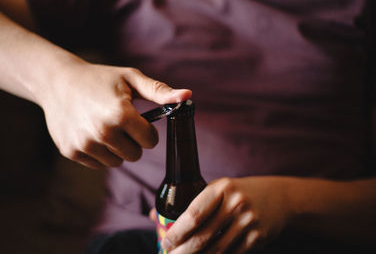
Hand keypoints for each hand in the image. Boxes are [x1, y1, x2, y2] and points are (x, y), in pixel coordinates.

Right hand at [40, 60, 190, 168]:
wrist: (58, 81)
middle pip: (135, 155)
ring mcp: (85, 144)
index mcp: (121, 114)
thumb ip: (160, 91)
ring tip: (106, 128)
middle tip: (121, 124)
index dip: (147, 131)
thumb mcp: (131, 79)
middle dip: (133, 141)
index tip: (138, 120)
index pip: (151, 141)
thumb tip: (188, 96)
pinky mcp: (71, 152)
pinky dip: (99, 153)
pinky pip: (98, 164)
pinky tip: (91, 133)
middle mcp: (102, 132)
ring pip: (117, 162)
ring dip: (117, 149)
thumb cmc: (100, 78)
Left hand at [161, 177, 291, 252]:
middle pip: (203, 236)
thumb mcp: (218, 189)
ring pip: (216, 250)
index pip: (194, 214)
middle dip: (183, 251)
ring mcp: (248, 222)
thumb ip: (192, 202)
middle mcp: (235, 204)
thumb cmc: (239, 193)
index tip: (166, 242)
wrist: (279, 197)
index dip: (177, 232)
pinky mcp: (258, 237)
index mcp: (222, 188)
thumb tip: (156, 216)